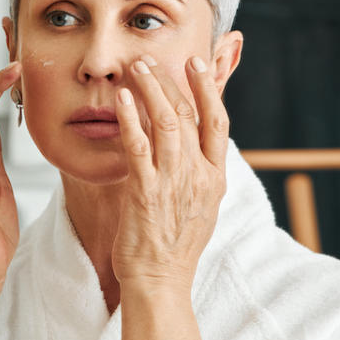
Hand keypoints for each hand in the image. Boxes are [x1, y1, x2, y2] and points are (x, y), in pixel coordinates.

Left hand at [112, 53, 228, 339]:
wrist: (161, 281)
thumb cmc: (173, 246)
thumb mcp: (199, 205)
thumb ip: (196, 173)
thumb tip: (189, 146)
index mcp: (214, 178)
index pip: (217, 123)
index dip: (207, 89)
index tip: (195, 63)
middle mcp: (198, 176)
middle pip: (188, 115)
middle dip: (170, 81)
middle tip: (151, 57)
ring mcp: (173, 183)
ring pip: (166, 123)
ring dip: (150, 89)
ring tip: (136, 67)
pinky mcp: (145, 192)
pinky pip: (138, 147)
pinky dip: (130, 120)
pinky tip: (121, 99)